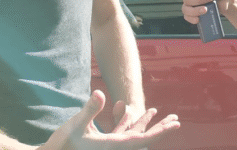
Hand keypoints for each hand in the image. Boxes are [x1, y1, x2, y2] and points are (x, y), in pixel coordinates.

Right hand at [41, 90, 178, 149]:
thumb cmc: (60, 144)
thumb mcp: (75, 125)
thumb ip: (89, 110)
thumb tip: (99, 93)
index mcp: (112, 147)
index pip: (142, 140)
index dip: (159, 132)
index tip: (174, 126)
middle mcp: (114, 148)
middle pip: (143, 138)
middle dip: (159, 129)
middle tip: (176, 120)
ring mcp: (109, 146)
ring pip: (132, 134)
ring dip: (145, 123)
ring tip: (157, 111)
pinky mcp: (103, 143)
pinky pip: (121, 133)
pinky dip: (129, 122)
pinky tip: (132, 111)